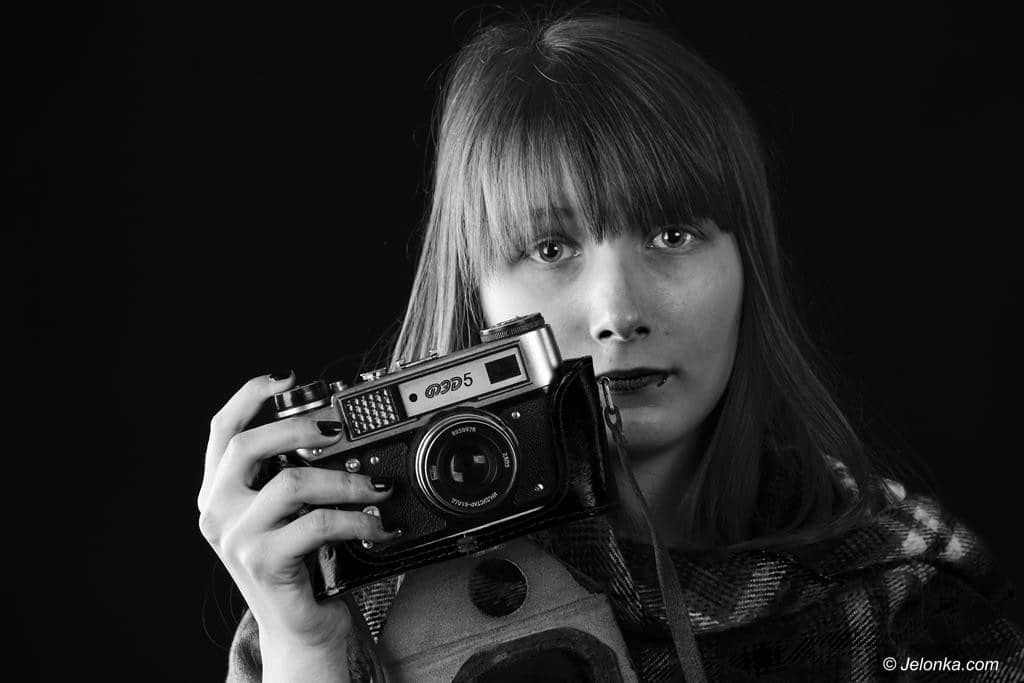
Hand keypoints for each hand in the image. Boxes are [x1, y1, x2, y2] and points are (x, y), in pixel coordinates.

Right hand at [198, 372, 398, 669]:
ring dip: (346, 481)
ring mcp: (236, 538)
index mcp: (219, 491)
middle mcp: (217, 511)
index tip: (286, 377)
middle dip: (299, 428)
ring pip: (291, 483)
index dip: (249, 396)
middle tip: (339, 430)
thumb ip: (291, 474)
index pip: (221, 430)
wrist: (300, 630)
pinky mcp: (263, 562)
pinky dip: (357, 519)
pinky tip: (378, 525)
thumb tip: (333, 429)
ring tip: (379, 489)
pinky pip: (317, 523)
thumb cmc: (302, 565)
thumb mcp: (290, 513)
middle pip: (247, 445)